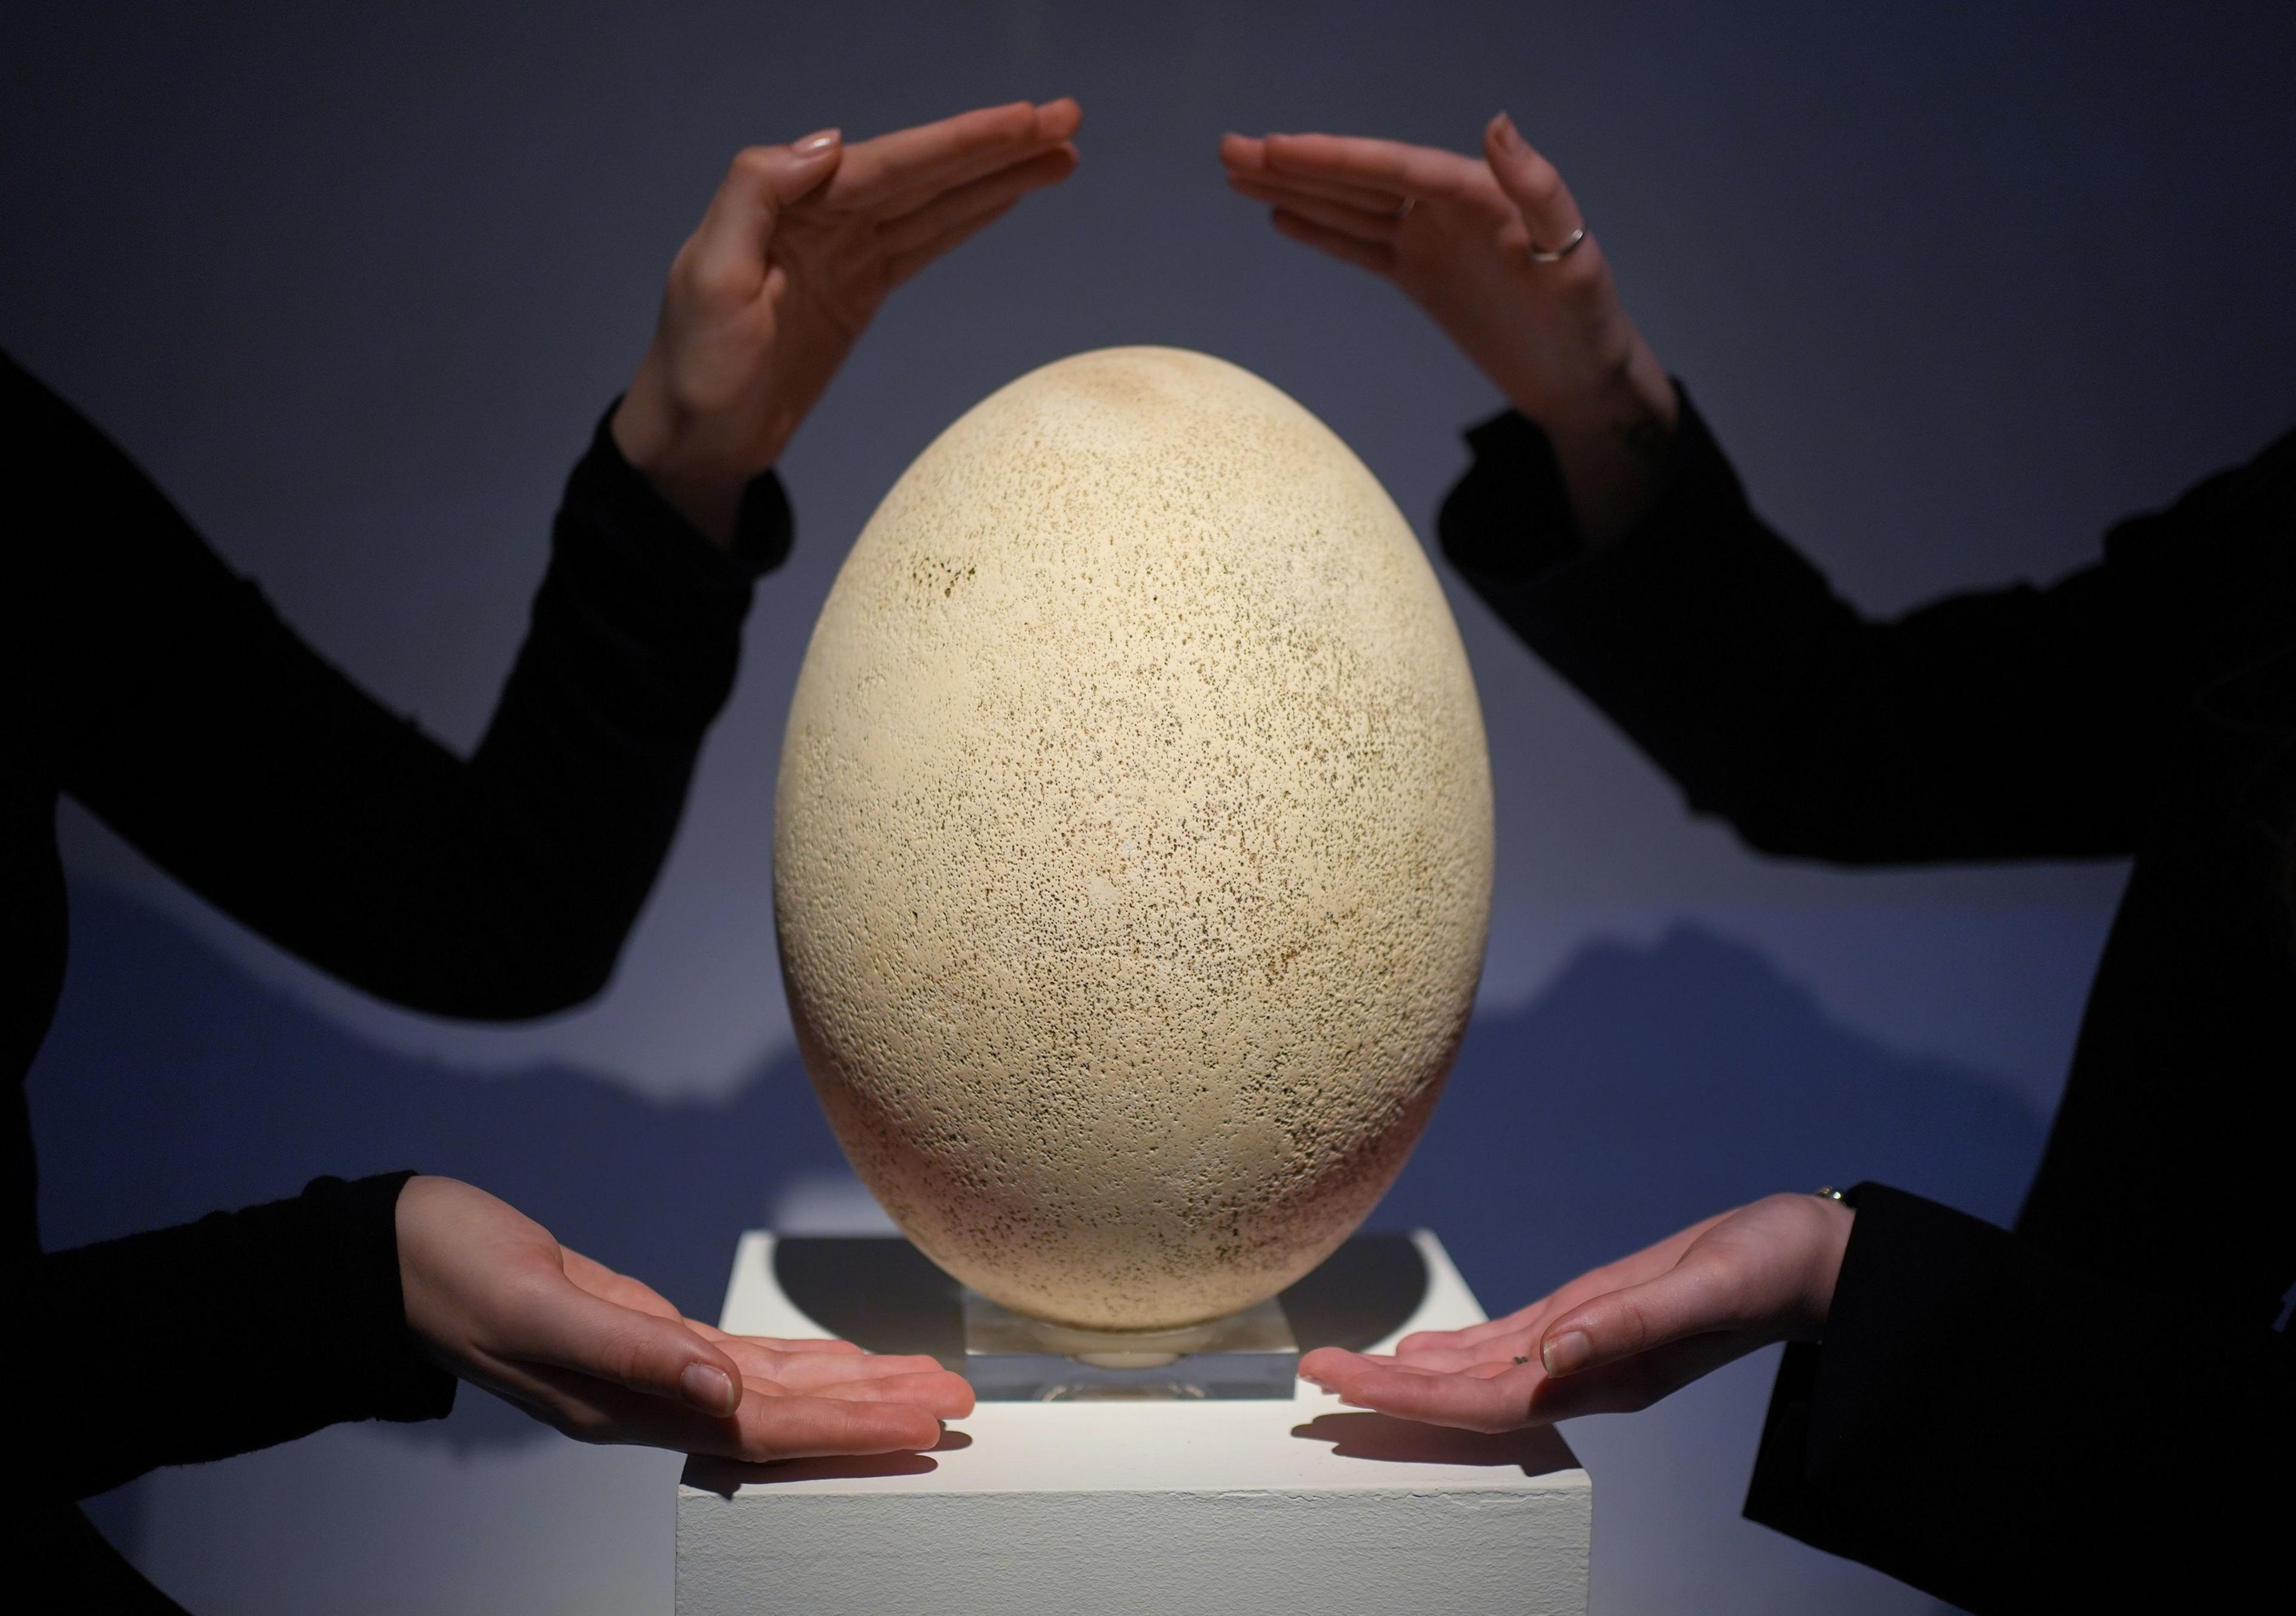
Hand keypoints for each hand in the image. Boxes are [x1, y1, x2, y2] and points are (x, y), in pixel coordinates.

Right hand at [397, 1177, 972, 1459]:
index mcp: (629, 1401)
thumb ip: (629, 1349)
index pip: (766, 1426)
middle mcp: (652, 1397)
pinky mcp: (644, 1331)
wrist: (394, 1256)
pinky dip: (795, 1364)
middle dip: (875, 1412)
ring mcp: (650, 1370)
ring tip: (923, 1385)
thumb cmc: (451, 1274)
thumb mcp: (537, 1305)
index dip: (849, 1426)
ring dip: (849, 1390)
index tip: (923, 1421)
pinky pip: (739, 1359)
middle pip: (788, 1416)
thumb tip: (718, 1386)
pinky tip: (838, 1366)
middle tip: (958, 1404)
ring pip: (772, 1390)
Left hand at [614, 98, 1082, 543]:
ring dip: (997, 178)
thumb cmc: (693, 368)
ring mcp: (845, 253)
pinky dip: (968, 217)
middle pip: (924, 173)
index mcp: (789, 204)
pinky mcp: (860, 291)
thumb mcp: (709, 278)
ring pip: (936, 203)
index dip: (961, 142)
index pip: (890, 164)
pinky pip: (925, 242)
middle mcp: (821, 217)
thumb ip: (756, 195)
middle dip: (997, 147)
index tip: (1023, 121)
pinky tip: (1008, 199)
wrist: (695, 442)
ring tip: (1061, 153)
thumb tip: (828, 142)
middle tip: (1067, 121)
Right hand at [1220, 115, 1675, 542]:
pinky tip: (1281, 218)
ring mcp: (1430, 241)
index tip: (1279, 148)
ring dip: (1294, 190)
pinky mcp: (1421, 277)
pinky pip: (1361, 247)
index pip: (1394, 168)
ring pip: (1349, 208)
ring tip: (1236, 173)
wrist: (1584, 382)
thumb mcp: (1574, 260)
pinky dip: (1321, 232)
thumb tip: (1496, 123)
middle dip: (1293, 165)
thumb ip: (1539, 190)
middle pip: (1358, 180)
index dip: (1335, 159)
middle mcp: (1449, 208)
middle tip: (1230, 150)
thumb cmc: (1589, 322)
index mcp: (1479, 195)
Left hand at [1298, 1193, 1853, 1432]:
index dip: (1407, 1399)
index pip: (1482, 1400)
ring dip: (1409, 1375)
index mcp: (1600, 1376)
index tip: (1341, 1385)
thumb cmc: (1768, 1269)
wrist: (1813, 1260)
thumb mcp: (1702, 1288)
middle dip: (1385, 1392)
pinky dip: (1457, 1351)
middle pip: (1463, 1395)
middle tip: (1311, 1376)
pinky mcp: (1592, 1317)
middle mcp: (1581, 1373)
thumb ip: (1629, 1324)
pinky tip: (1420, 1352)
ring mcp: (1584, 1350)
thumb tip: (1555, 1353)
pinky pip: (1508, 1346)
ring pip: (1477, 1374)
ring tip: (1342, 1369)